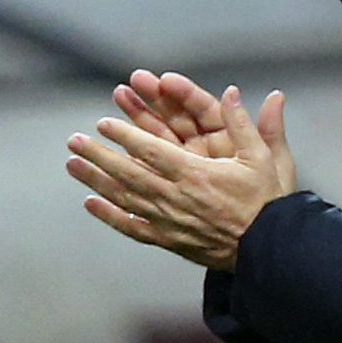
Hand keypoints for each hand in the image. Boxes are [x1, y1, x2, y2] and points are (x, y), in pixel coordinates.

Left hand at [67, 86, 296, 270]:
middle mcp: (176, 198)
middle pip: (129, 173)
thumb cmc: (268, 202)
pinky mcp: (169, 240)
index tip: (104, 123)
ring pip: (125, 198)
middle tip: (73, 141)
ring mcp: (169, 221)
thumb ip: (244, 124)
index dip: (125, 135)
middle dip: (99, 155)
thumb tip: (232, 91)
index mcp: (196, 174)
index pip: (152, 151)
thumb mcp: (264, 158)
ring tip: (72, 165)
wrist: (270, 251)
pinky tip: (90, 203)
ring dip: (96, 180)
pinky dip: (110, 216)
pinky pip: (134, 227)